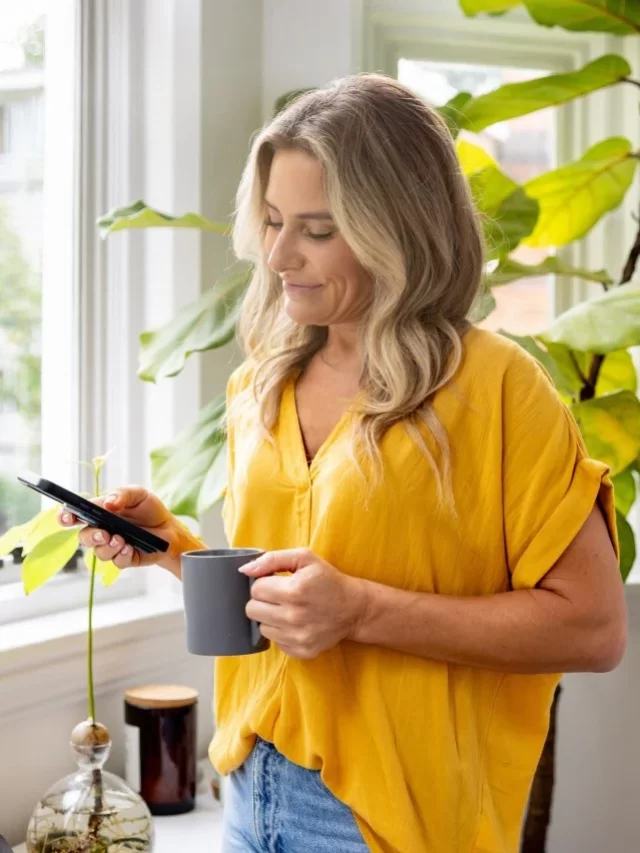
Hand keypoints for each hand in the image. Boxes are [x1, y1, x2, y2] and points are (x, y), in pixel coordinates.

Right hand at [56, 487, 190, 574]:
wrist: (169, 528)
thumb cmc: (149, 509)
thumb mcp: (138, 494)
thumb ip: (122, 494)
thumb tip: (108, 502)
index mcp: (99, 513)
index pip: (75, 515)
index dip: (65, 517)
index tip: (67, 517)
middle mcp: (101, 531)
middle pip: (83, 537)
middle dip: (91, 536)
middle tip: (104, 533)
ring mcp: (111, 546)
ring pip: (98, 552)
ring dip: (108, 547)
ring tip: (122, 540)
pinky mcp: (124, 558)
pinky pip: (116, 561)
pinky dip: (122, 555)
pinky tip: (130, 547)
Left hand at [242, 549, 366, 658]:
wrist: (354, 608)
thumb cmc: (327, 580)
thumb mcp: (304, 558)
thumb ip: (272, 559)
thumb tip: (244, 570)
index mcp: (293, 591)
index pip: (255, 589)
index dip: (264, 583)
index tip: (277, 583)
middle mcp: (293, 617)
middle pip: (252, 610)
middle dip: (263, 601)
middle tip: (279, 597)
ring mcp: (297, 637)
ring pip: (261, 628)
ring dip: (271, 618)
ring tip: (288, 610)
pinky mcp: (302, 651)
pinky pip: (275, 643)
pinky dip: (282, 633)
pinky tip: (296, 624)